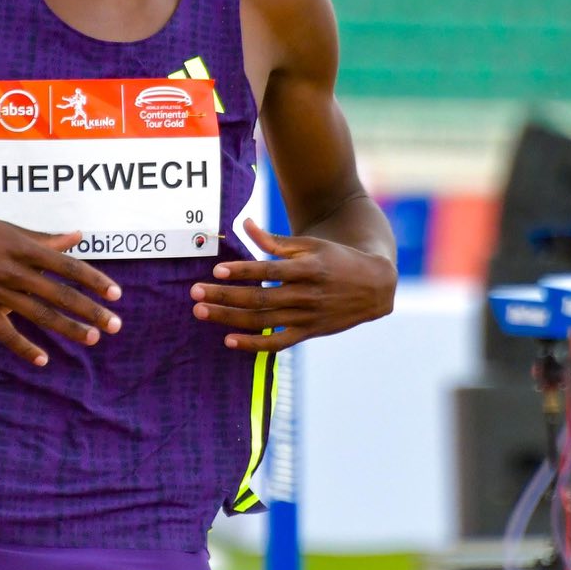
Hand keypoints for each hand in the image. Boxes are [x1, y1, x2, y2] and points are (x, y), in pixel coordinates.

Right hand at [0, 205, 122, 367]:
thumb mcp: (9, 229)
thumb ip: (44, 238)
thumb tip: (77, 236)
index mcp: (23, 247)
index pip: (68, 267)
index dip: (94, 281)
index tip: (117, 294)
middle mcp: (14, 270)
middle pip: (61, 294)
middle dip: (91, 310)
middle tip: (116, 324)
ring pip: (40, 314)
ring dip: (69, 328)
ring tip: (93, 338)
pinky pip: (6, 333)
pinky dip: (24, 347)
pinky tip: (43, 359)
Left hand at [192, 217, 394, 352]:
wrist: (375, 286)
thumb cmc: (337, 259)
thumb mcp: (311, 245)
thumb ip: (276, 241)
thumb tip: (246, 225)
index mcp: (308, 268)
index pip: (269, 271)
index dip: (243, 271)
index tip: (217, 270)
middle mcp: (307, 294)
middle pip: (259, 298)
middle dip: (225, 296)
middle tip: (195, 292)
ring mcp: (308, 316)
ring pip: (263, 320)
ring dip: (230, 318)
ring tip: (201, 311)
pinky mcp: (309, 332)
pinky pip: (278, 342)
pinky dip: (254, 344)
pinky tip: (228, 340)